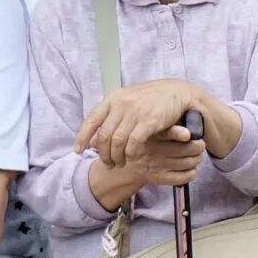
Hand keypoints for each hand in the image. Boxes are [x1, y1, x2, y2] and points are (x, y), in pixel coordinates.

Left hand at [76, 79, 200, 167]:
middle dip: (103, 153)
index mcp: (114, 98)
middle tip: (107, 163)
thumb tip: (92, 141)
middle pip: (104, 135)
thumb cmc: (153, 100)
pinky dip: (130, 154)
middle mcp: (122, 103)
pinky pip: (133, 143)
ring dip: (116, 157)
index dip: (82, 137)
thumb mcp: (129, 103)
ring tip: (119, 164)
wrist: (179, 92)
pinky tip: (132, 159)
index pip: (92, 119)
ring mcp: (135, 112)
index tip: (78, 150)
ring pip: (117, 142)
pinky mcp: (149, 121)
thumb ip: (111, 120)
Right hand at [123, 124, 206, 187]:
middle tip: (200, 144)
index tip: (187, 134)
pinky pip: (180, 178)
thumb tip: (191, 119)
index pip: (167, 133)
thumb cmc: (146, 138)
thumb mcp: (150, 125)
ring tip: (197, 155)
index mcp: (152, 133)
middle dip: (198, 146)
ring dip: (196, 159)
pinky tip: (192, 169)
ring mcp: (154, 164)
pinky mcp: (156, 177)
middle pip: (184, 149)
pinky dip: (191, 174)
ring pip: (186, 163)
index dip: (178, 133)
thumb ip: (169, 122)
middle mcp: (152, 149)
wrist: (126, 157)